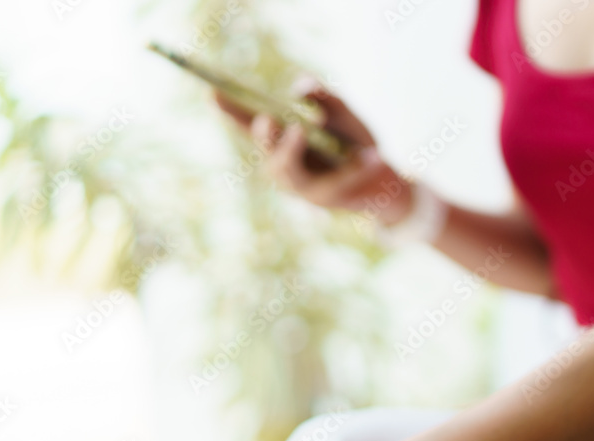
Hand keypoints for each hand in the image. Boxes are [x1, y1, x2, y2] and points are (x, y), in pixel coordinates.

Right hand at [214, 79, 414, 225]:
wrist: (382, 177)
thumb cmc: (354, 142)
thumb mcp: (343, 113)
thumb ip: (324, 97)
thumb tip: (301, 89)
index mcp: (281, 141)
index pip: (250, 123)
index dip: (230, 109)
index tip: (211, 92)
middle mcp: (284, 165)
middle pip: (266, 149)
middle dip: (264, 134)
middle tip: (267, 118)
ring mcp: (302, 185)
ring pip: (289, 170)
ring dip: (291, 148)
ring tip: (300, 128)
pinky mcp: (326, 198)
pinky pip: (335, 182)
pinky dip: (354, 168)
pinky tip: (373, 157)